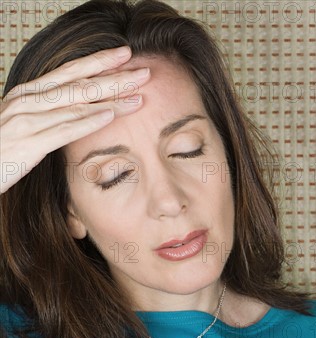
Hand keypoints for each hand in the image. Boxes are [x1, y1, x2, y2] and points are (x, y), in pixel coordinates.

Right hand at [0, 46, 149, 193]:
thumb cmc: (0, 149)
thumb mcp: (25, 124)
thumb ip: (51, 115)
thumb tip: (83, 111)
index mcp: (29, 94)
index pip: (69, 72)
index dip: (99, 62)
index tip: (125, 54)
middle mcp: (27, 101)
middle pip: (78, 84)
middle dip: (114, 77)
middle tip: (144, 72)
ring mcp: (25, 120)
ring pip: (75, 105)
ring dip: (110, 100)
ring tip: (138, 97)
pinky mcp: (25, 143)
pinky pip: (62, 130)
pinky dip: (86, 122)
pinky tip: (108, 117)